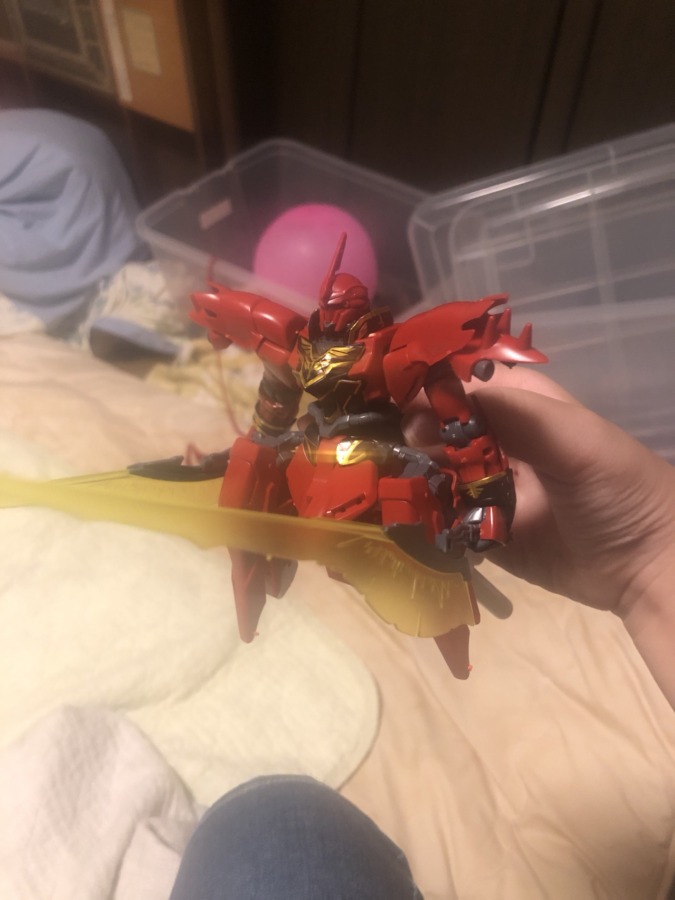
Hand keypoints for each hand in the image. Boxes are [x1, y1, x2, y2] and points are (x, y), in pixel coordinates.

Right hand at [403, 366, 674, 702]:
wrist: (646, 568)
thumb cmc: (618, 488)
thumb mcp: (573, 437)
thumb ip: (512, 410)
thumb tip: (438, 390)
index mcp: (519, 407)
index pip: (461, 382)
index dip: (428, 386)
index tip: (398, 400)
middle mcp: (496, 442)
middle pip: (438, 426)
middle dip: (411, 433)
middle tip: (394, 448)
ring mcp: (486, 488)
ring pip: (433, 471)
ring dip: (408, 474)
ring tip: (384, 480)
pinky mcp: (481, 533)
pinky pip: (441, 520)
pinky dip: (420, 518)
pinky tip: (396, 516)